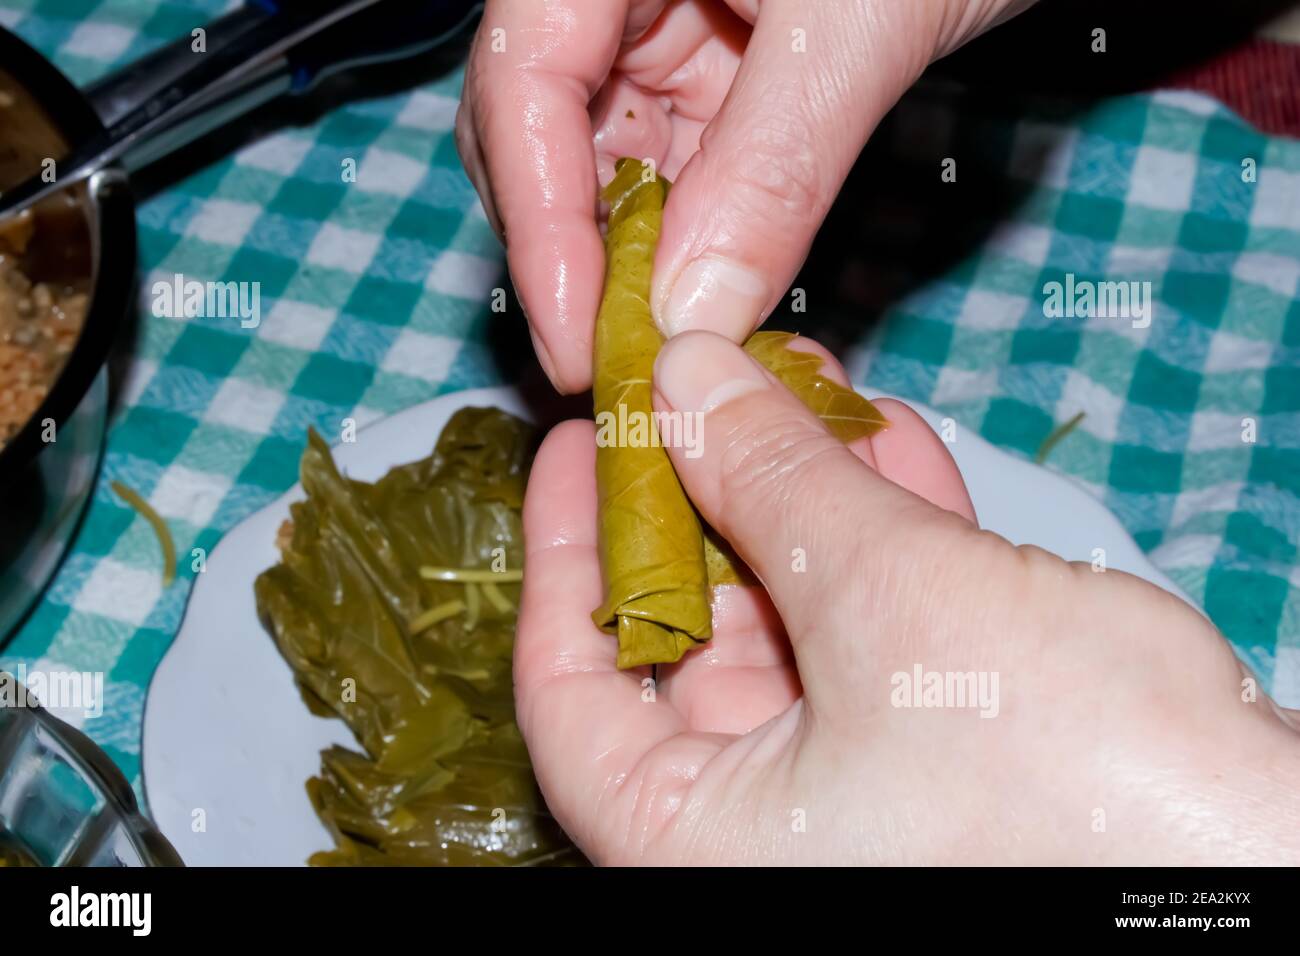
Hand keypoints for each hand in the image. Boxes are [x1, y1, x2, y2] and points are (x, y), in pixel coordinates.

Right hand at [456, 0, 1034, 392]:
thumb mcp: (860, 27)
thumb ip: (772, 166)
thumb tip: (691, 317)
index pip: (524, 85)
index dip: (538, 224)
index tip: (573, 344)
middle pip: (534, 137)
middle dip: (568, 258)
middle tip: (611, 368)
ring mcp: (651, 35)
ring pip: (595, 169)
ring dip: (621, 268)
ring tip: (660, 354)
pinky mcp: (705, 79)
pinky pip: (665, 176)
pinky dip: (678, 249)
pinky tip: (703, 307)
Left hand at [515, 331, 1299, 863]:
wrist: (1283, 856)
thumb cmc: (1073, 780)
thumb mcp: (894, 601)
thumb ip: (775, 483)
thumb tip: (684, 379)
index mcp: (698, 844)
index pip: (572, 691)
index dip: (566, 554)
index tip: (580, 443)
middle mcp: (765, 831)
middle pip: (689, 636)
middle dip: (704, 494)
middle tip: (699, 382)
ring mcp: (863, 794)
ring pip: (798, 618)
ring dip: (801, 493)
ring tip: (795, 379)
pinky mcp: (951, 756)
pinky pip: (885, 631)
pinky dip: (885, 538)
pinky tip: (885, 442)